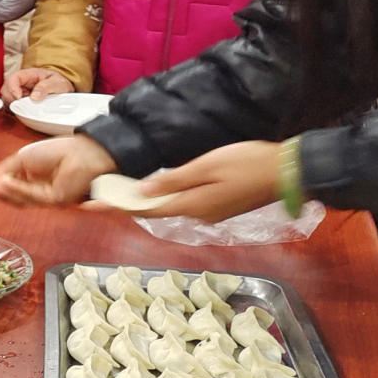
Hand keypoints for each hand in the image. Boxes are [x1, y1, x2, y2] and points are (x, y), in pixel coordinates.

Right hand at [0, 134, 116, 206]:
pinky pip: (32, 197)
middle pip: (15, 198)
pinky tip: (5, 183)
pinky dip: (17, 190)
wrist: (79, 151)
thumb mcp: (23, 157)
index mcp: (32, 180)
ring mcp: (46, 197)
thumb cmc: (55, 150)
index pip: (12, 189)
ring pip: (22, 200)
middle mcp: (38, 190)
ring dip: (6, 193)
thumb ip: (6, 169)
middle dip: (0, 194)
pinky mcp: (54, 200)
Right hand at [1, 67, 74, 103]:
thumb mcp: (57, 82)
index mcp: (28, 74)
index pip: (13, 78)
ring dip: (12, 105)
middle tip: (22, 106)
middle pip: (6, 89)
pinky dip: (14, 110)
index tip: (18, 98)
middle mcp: (20, 83)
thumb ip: (46, 87)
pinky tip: (23, 112)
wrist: (62, 88)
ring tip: (24, 109)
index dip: (12, 88)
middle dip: (10, 99)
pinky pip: (11, 105)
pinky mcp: (20, 101)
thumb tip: (34, 96)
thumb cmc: (59, 82)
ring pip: (7, 98)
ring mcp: (19, 92)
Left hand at [85, 141, 281, 221]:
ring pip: (169, 208)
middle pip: (154, 211)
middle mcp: (198, 215)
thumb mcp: (206, 166)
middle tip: (97, 199)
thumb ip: (174, 180)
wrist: (290, 172)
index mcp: (192, 205)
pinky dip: (166, 199)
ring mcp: (211, 214)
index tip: (88, 207)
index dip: (115, 208)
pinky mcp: (220, 208)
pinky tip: (157, 192)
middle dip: (125, 206)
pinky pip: (185, 205)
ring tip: (119, 194)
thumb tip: (141, 192)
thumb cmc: (248, 162)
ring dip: (145, 203)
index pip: (143, 210)